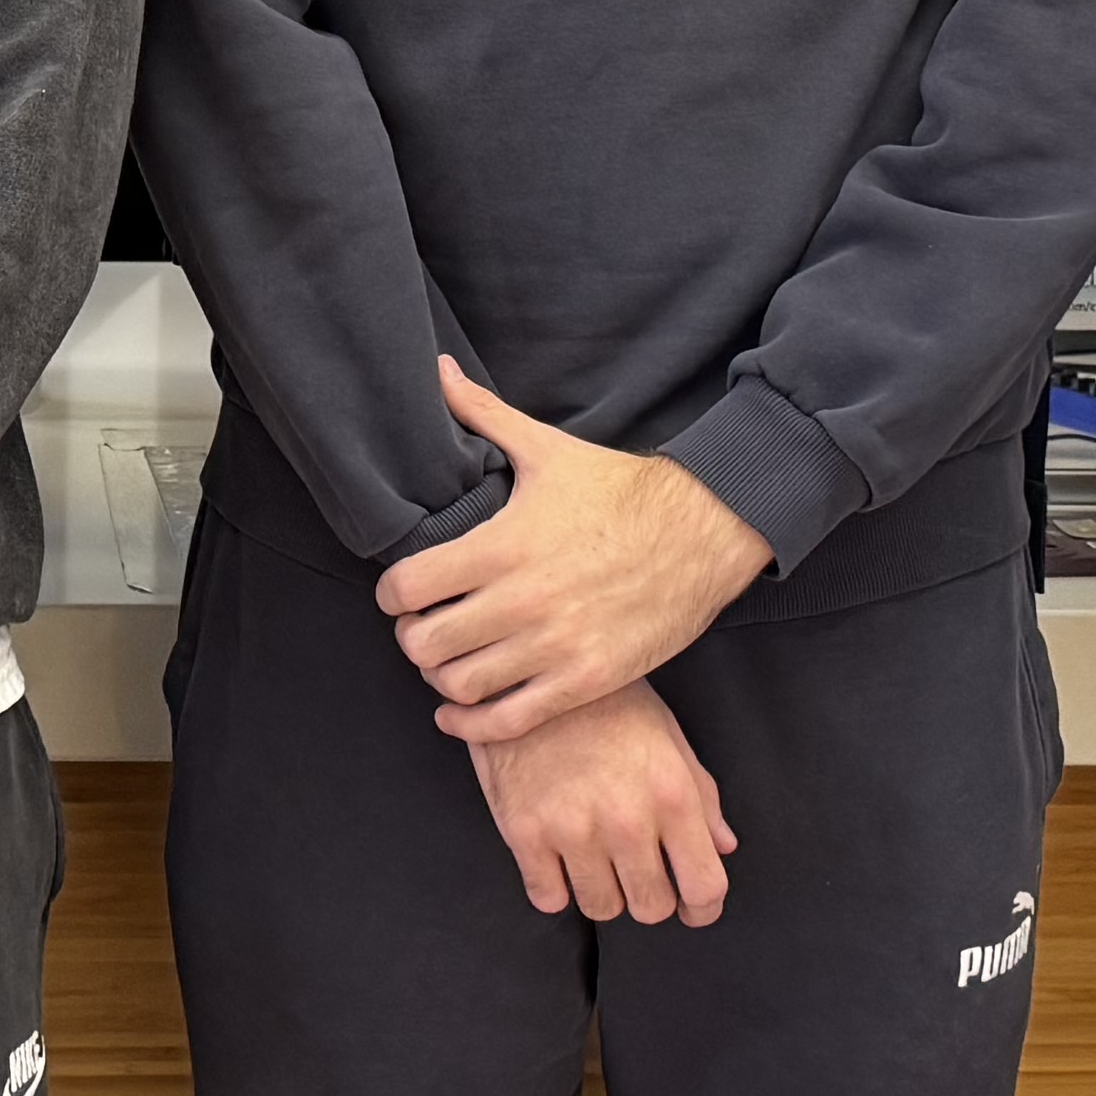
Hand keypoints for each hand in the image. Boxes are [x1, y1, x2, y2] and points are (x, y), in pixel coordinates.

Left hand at [378, 363, 771, 744]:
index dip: (392, 593)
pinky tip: (459, 713)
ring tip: (448, 660)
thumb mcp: (547, 450)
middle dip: (413, 636)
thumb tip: (438, 371)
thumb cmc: (619, 490)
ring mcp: (554, 646)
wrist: (703, 532)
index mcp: (502, 544)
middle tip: (423, 626)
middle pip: (425, 643)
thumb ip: (483, 415)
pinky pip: (508, 721)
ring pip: (459, 686)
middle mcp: (523, 600)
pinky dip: (473, 725)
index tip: (400, 591)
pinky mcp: (585, 680)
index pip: (407, 587)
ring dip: (441, 677)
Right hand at [467, 684, 736, 925]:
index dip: (703, 908)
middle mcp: (626, 818)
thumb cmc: (606, 701)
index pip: (705, 887)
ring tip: (596, 860)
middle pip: (651, 908)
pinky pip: (548, 898)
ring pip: (601, 908)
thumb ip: (701, 796)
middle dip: (651, 898)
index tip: (692, 907)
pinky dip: (556, 887)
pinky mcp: (524, 832)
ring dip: (603, 891)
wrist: (528, 668)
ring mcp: (573, 828)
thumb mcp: (667, 736)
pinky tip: (558, 859)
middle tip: (640, 875)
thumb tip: (723, 846)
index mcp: (672, 793)